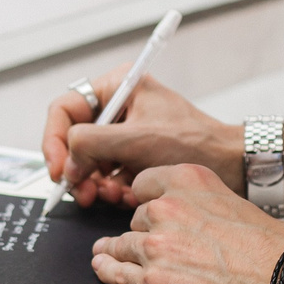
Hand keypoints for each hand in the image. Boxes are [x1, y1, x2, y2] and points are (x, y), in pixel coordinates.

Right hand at [42, 71, 241, 207]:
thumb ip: (92, 143)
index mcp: (118, 86)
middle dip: (78, 169)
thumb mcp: (136, 140)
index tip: (59, 170)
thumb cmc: (194, 142)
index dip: (54, 141)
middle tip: (83, 192)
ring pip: (90, 162)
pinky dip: (113, 189)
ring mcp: (125, 133)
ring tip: (112, 195)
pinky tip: (128, 197)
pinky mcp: (134, 156)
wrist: (229, 164)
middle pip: (74, 139)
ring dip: (96, 184)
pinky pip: (108, 175)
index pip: (66, 109)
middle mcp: (118, 107)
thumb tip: (65, 157)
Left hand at [88, 165, 283, 283]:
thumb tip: (195, 224)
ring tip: (109, 256)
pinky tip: (107, 271)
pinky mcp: (156, 282)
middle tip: (154, 246)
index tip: (145, 210)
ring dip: (119, 253)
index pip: (144, 184)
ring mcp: (158, 245)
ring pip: (121, 247)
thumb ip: (205, 207)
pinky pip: (120, 277)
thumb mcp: (237, 203)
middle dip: (143, 232)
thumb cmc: (279, 249)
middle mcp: (168, 207)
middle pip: (135, 219)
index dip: (146, 201)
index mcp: (189, 180)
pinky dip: (112, 275)